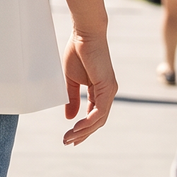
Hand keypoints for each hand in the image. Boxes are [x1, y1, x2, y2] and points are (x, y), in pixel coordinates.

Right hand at [62, 30, 118, 146]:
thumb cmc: (78, 52)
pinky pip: (100, 111)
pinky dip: (89, 121)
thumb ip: (72, 99)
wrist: (84, 34)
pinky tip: (77, 127)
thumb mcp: (70, 80)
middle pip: (98, 121)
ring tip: (69, 138)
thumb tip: (70, 118)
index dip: (83, 128)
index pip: (94, 115)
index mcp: (99, 90)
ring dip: (84, 131)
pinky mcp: (107, 86)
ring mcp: (109, 90)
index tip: (70, 137)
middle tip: (67, 142)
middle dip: (82, 134)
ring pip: (99, 119)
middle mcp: (107, 92)